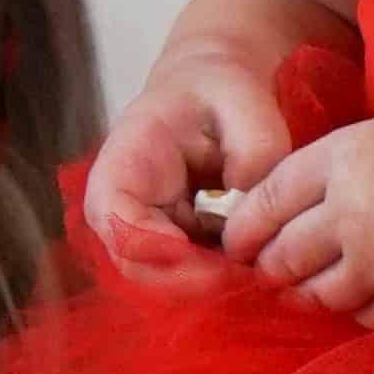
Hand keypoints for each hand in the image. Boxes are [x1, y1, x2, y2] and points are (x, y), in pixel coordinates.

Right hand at [86, 44, 297, 285]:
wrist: (214, 91)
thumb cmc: (220, 90)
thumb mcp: (244, 100)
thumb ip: (254, 146)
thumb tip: (250, 200)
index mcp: (125, 164)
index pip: (117, 222)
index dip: (157, 250)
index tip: (209, 260)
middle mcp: (124, 206)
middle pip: (137, 266)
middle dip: (189, 279)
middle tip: (244, 275)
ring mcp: (147, 228)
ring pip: (164, 278)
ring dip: (208, 284)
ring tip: (255, 268)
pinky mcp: (174, 243)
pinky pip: (191, 273)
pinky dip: (221, 276)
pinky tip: (255, 262)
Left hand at [222, 117, 373, 327]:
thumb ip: (340, 172)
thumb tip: (290, 214)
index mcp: (346, 157)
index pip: (266, 198)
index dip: (244, 227)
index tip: (238, 243)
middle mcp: (350, 212)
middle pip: (280, 256)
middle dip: (273, 268)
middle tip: (276, 272)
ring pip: (316, 295)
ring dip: (316, 293)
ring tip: (333, 283)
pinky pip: (361, 318)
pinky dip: (362, 310)